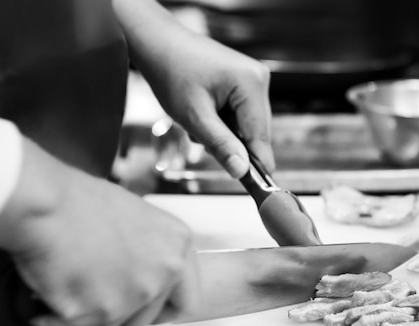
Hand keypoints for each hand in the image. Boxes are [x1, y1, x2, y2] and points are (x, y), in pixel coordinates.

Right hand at [0, 139, 199, 325]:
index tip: (145, 310)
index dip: (162, 310)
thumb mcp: (135, 218)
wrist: (44, 202)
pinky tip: (46, 292)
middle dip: (117, 315)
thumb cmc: (79, 201)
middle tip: (93, 294)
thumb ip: (149, 252)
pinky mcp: (95, 313)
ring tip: (67, 283)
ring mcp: (132, 296)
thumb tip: (137, 274)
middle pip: (143, 322)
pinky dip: (54, 319)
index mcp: (178, 246)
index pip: (186, 300)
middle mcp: (163, 274)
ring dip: (85, 317)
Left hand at [114, 0, 274, 177]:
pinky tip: (204, 111)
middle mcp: (259, 78)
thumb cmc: (171, 73)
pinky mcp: (244, 80)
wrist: (157, 43)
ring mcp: (253, 78)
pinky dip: (222, 121)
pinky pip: (241, 114)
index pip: (261, 137)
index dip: (255, 164)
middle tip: (201, 137)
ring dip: (224, 132)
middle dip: (231, 142)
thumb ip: (221, 145)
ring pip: (247, 126)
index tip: (255, 189)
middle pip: (256, 132)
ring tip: (198, 119)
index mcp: (251, 84)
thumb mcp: (194, 116)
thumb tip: (242, 171)